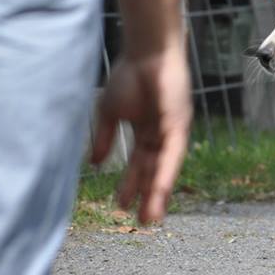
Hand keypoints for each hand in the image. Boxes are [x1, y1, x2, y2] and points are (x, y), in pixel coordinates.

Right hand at [91, 45, 191, 223]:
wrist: (145, 51)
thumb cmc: (129, 75)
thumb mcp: (109, 112)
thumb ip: (104, 138)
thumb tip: (94, 164)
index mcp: (145, 132)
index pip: (138, 165)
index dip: (130, 185)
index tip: (121, 207)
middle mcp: (161, 135)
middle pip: (154, 172)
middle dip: (148, 197)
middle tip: (143, 223)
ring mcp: (172, 131)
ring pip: (165, 169)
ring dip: (159, 193)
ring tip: (152, 217)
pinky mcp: (179, 125)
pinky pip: (173, 154)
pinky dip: (166, 173)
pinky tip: (160, 191)